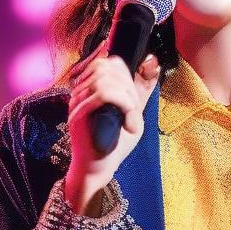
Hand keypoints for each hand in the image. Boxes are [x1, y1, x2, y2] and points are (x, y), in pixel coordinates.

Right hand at [66, 38, 160, 202]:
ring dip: (125, 94)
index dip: (124, 72)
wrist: (98, 169)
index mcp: (91, 89)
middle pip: (106, 67)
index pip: (106, 62)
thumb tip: (153, 60)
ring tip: (130, 113)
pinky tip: (127, 114)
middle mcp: (81, 93)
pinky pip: (102, 95)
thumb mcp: (134, 112)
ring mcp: (77, 103)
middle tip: (132, 107)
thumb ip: (141, 88)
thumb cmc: (115, 143)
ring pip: (105, 79)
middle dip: (127, 84)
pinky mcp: (78, 115)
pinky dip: (122, 102)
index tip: (132, 96)